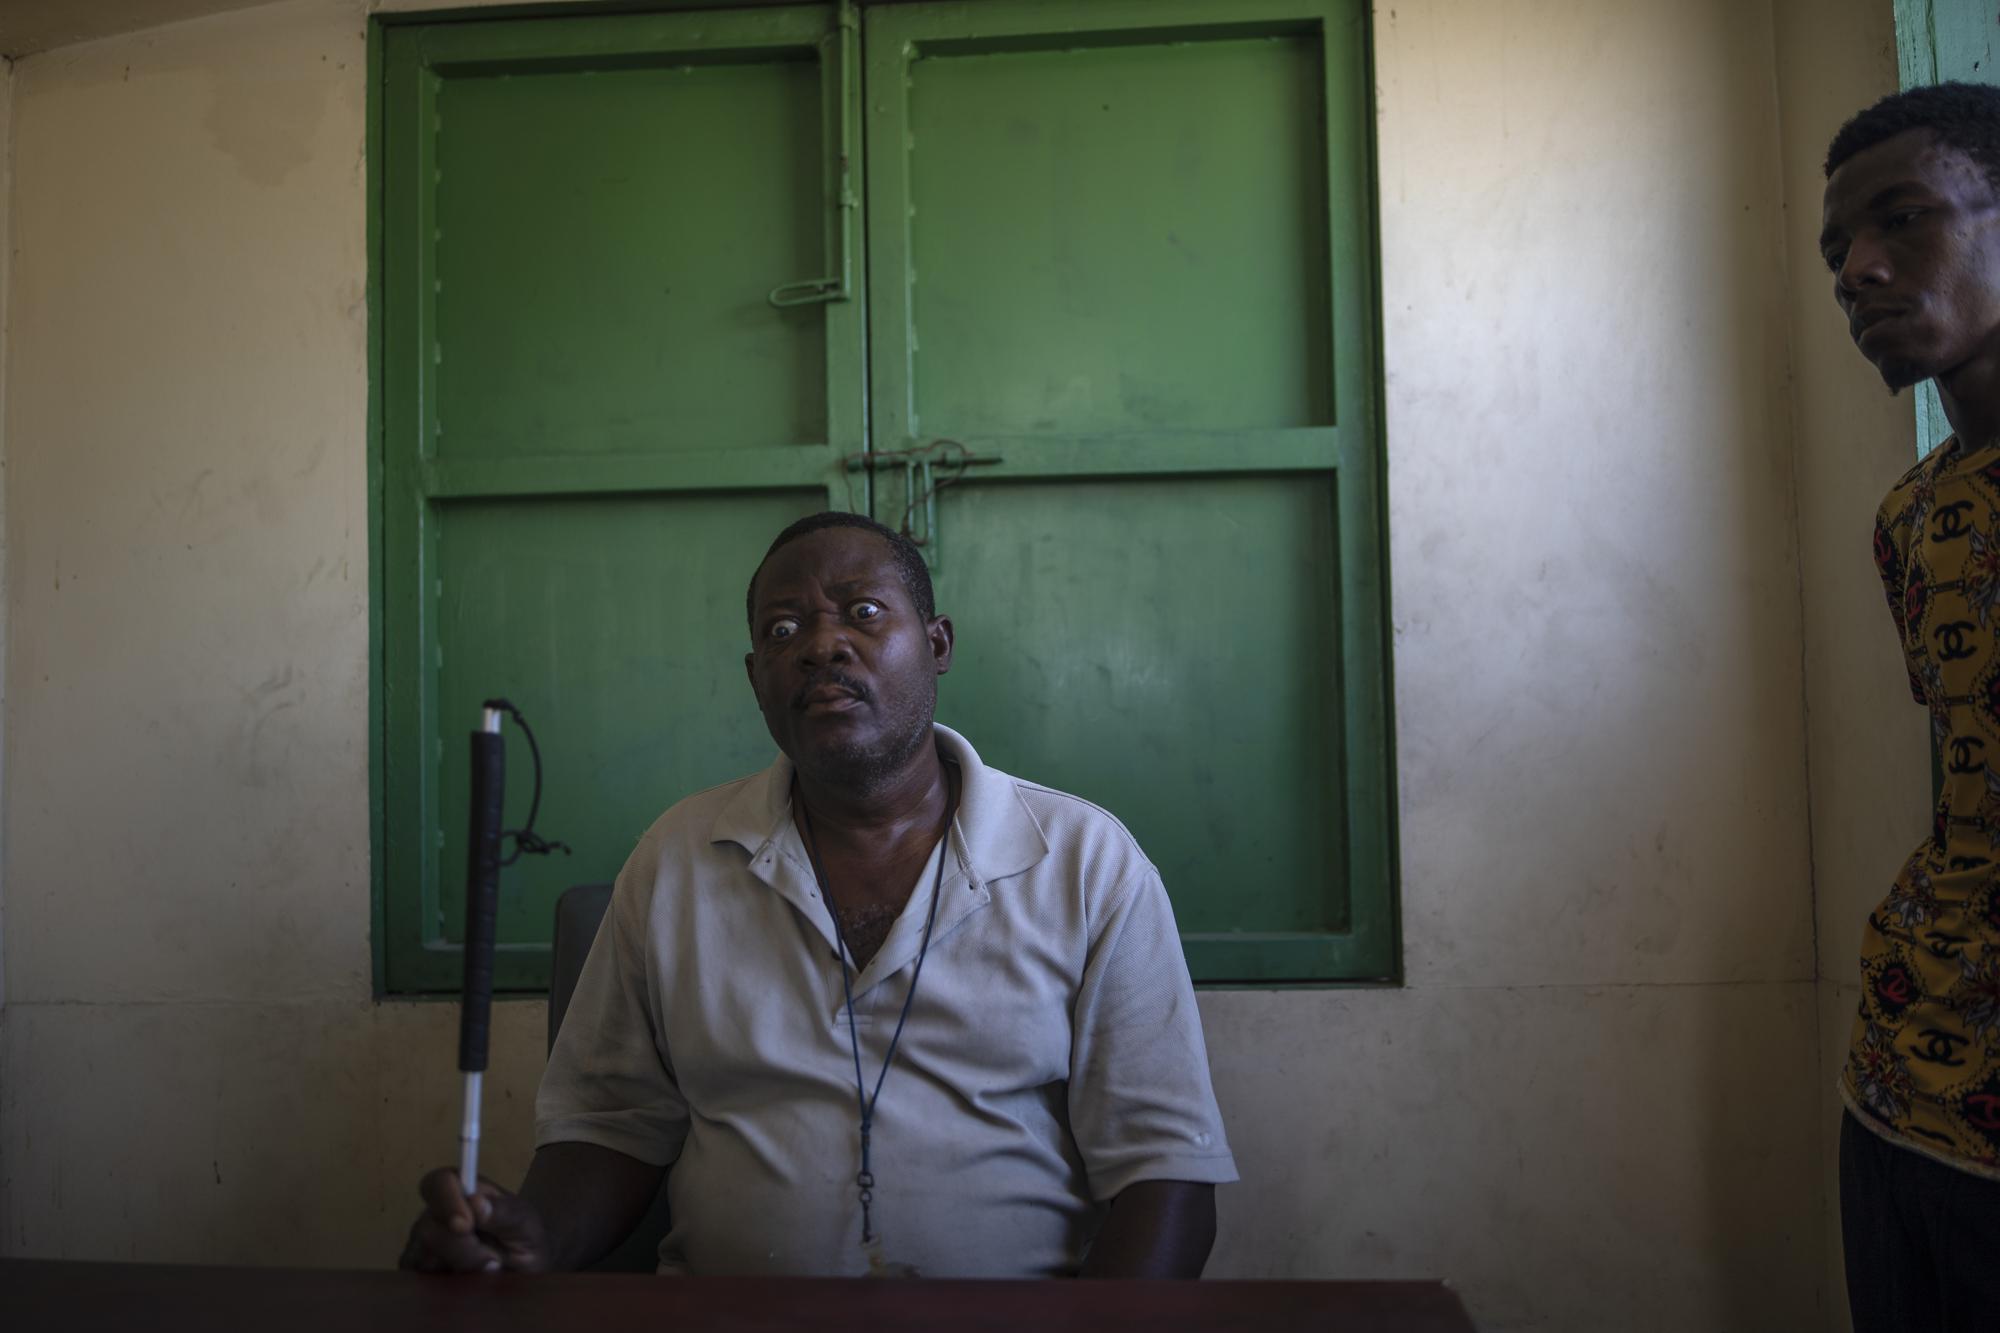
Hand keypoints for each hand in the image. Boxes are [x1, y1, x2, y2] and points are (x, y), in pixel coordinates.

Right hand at [398, 1167, 553, 1273]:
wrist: (524, 1277)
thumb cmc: (526, 1241)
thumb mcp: (527, 1225)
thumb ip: (504, 1212)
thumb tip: (475, 1201)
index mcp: (465, 1192)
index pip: (439, 1182)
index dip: (447, 1200)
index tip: (466, 1224)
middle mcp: (438, 1215)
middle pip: (427, 1227)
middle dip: (462, 1248)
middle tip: (492, 1260)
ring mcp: (424, 1244)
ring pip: (422, 1256)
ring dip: (459, 1267)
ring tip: (487, 1269)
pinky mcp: (420, 1271)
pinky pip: (419, 1277)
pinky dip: (445, 1283)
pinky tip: (467, 1281)